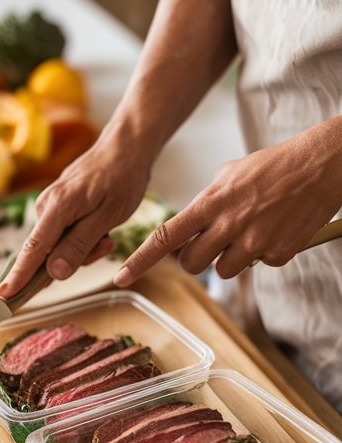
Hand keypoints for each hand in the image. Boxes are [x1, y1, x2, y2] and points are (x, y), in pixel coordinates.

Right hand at [0, 140, 150, 297]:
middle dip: (76, 257)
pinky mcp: (55, 207)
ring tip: (107, 232)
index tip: (3, 295)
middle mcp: (45, 207)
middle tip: (106, 244)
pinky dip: (81, 237)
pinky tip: (99, 227)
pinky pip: (62, 234)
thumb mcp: (108, 216)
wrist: (122, 150)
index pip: (33, 250)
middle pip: (48, 252)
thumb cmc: (120, 179)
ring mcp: (48, 206)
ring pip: (58, 245)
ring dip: (83, 247)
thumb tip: (54, 273)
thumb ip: (79, 245)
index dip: (19, 276)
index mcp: (57, 208)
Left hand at [115, 120, 341, 285]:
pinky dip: (265, 253)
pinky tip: (276, 229)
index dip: (140, 260)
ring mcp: (254, 241)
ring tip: (250, 231)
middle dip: (196, 259)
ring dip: (231, 258)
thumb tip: (191, 224)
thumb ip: (205, 202)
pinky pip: (261, 265)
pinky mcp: (279, 253)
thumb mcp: (228, 175)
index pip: (164, 237)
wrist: (320, 165)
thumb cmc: (273, 166)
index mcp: (209, 204)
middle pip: (191, 264)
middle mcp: (227, 225)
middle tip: (212, 243)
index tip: (121, 276)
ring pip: (224, 271)